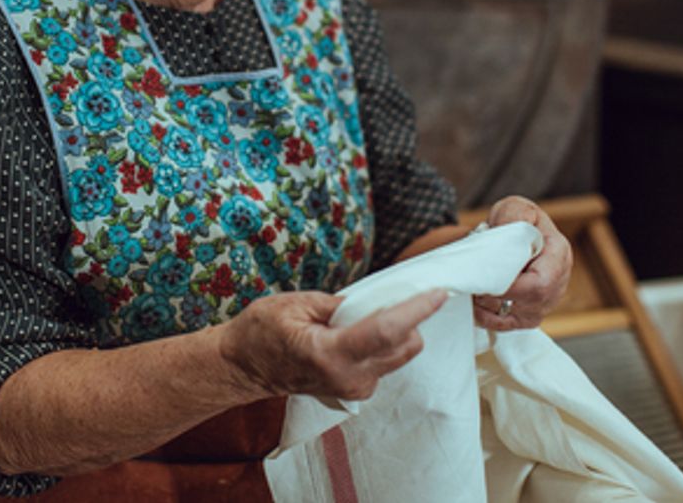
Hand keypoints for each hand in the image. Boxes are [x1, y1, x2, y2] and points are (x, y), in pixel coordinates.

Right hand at [219, 288, 447, 401]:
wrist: (244, 366)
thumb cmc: (262, 331)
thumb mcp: (296, 303)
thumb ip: (341, 304)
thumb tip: (377, 300)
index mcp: (330, 355)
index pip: (387, 331)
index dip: (416, 310)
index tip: (438, 293)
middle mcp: (349, 378)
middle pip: (404, 345)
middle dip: (408, 318)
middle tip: (390, 296)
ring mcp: (354, 388)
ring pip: (400, 355)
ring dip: (396, 331)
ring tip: (364, 315)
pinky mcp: (356, 390)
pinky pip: (386, 362)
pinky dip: (383, 343)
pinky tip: (359, 331)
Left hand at [474, 196, 571, 330]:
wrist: (511, 235)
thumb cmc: (514, 221)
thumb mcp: (514, 208)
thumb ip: (512, 216)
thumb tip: (507, 234)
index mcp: (558, 255)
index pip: (541, 283)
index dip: (513, 287)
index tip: (486, 279)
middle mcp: (557, 283)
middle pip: (528, 303)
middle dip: (496, 295)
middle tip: (472, 282)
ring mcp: (545, 303)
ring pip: (515, 316)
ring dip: (486, 305)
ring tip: (470, 286)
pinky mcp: (528, 316)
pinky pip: (506, 325)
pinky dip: (484, 315)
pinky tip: (473, 300)